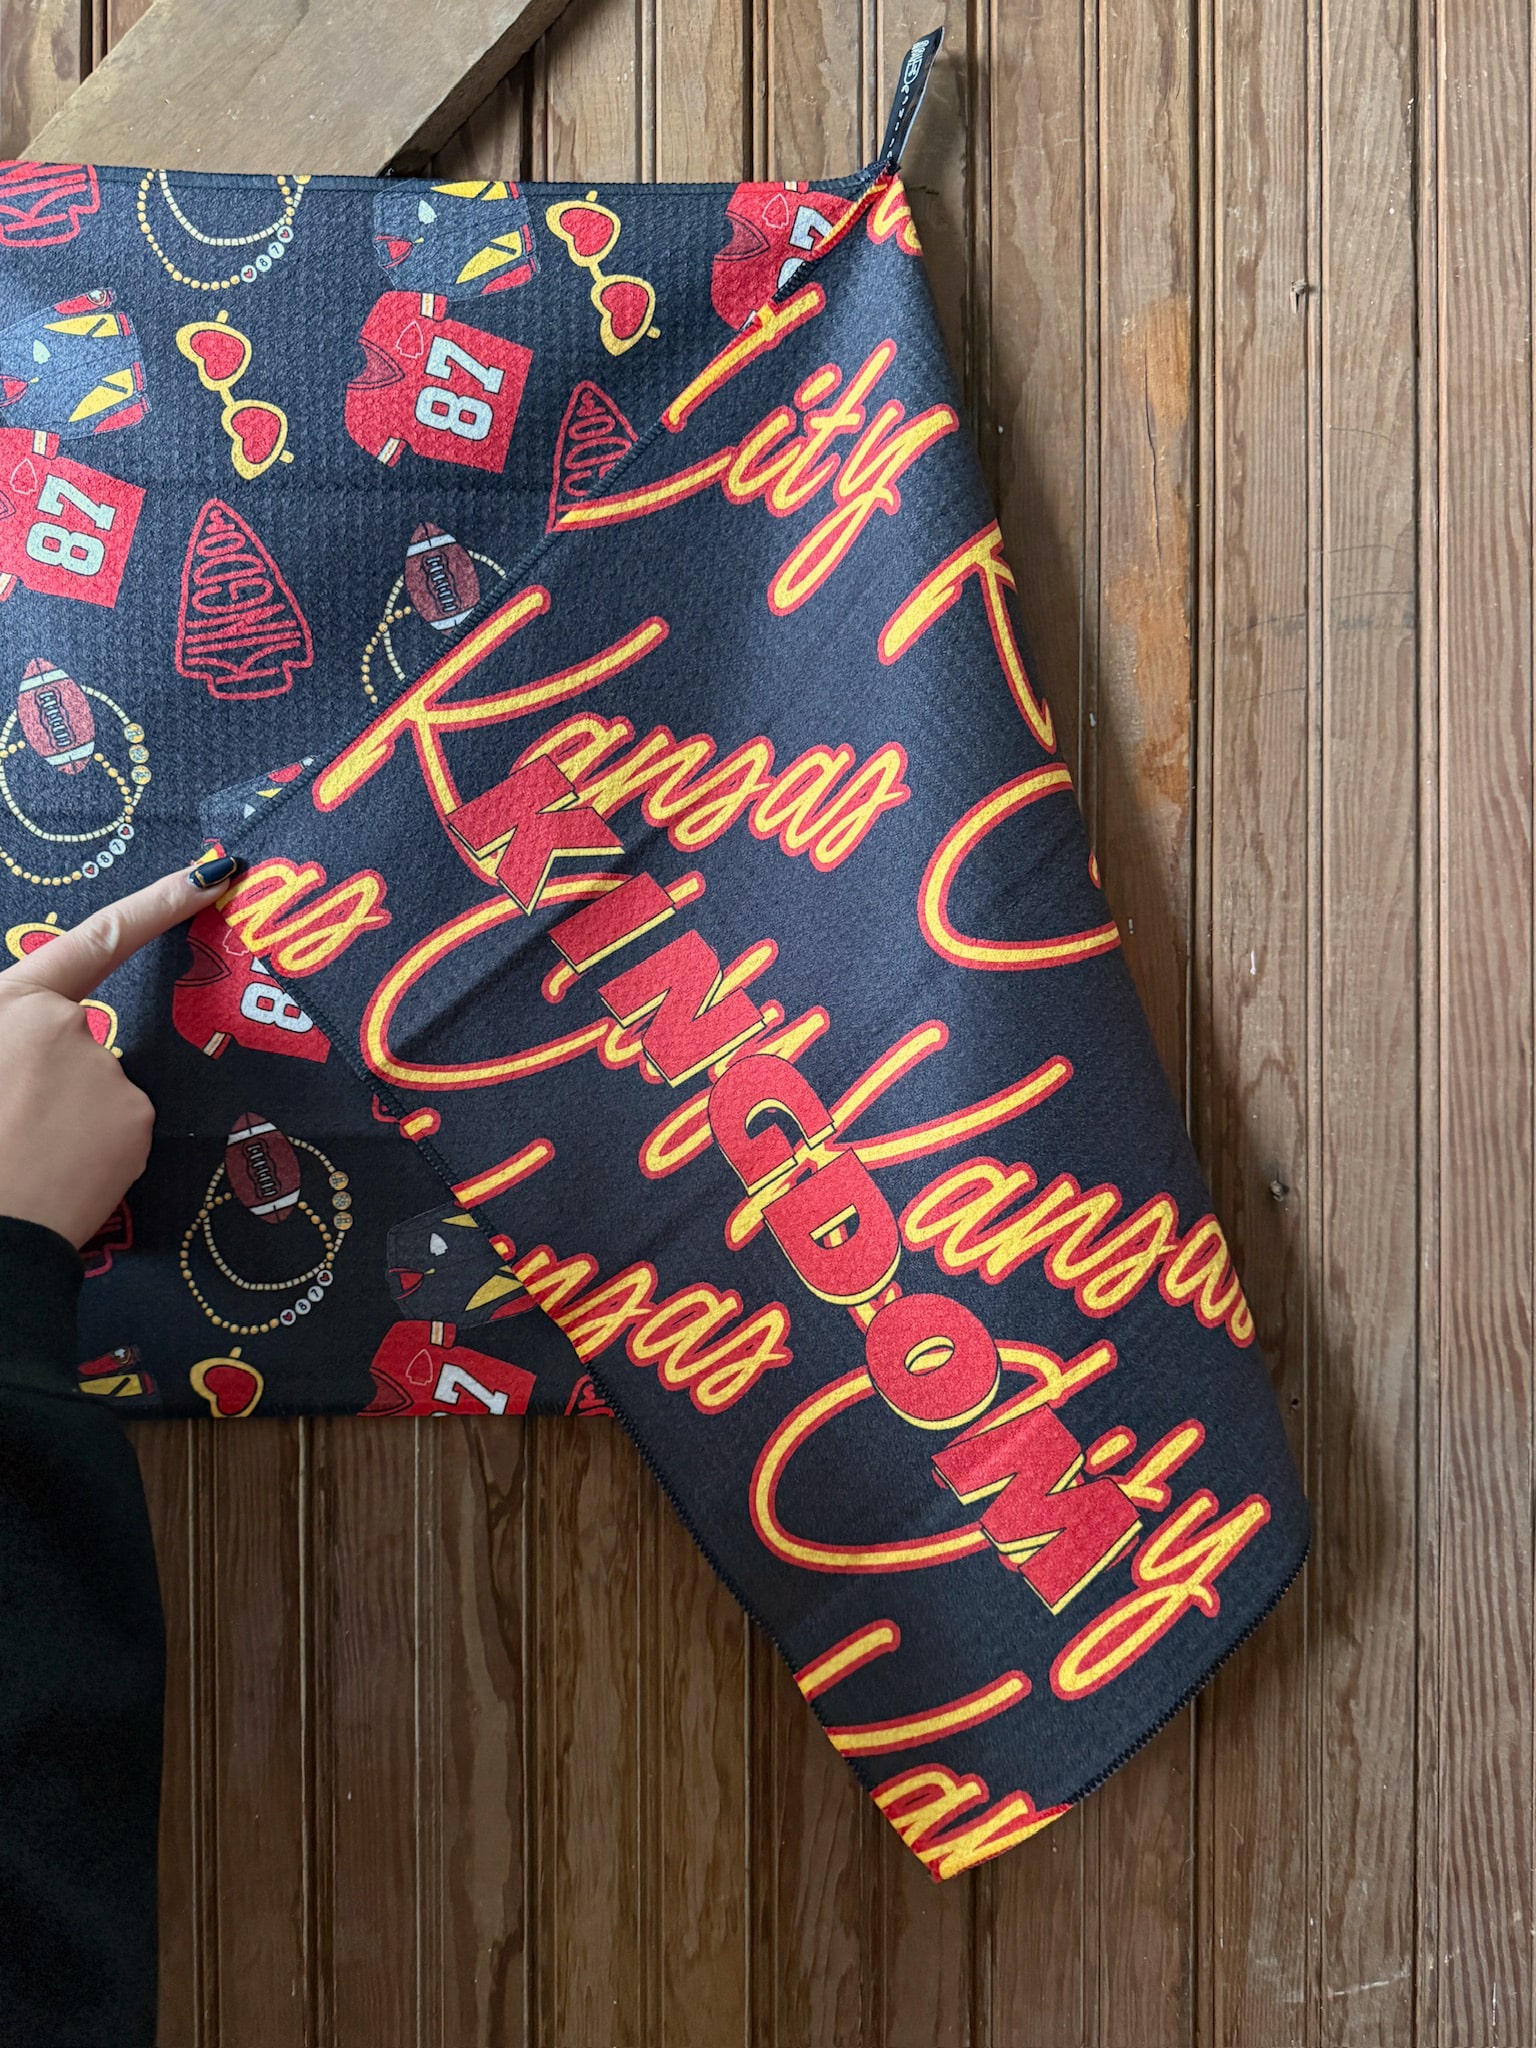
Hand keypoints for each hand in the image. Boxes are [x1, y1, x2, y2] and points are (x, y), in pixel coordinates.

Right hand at [0, 858, 242, 1247]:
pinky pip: (118, 1129)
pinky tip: (56, 1172)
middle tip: (11, 1128)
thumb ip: (20, 1037)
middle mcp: (66, 1027)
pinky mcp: (134, 1118)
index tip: (215, 874)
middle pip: (81, 1045)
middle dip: (55, 1085)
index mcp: (12, 1005)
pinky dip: (94, 1151)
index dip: (158, 903)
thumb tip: (42, 1052)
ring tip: (23, 1155)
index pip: (97, 939)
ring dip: (71, 1123)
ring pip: (100, 1093)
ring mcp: (107, 1072)